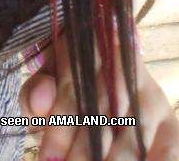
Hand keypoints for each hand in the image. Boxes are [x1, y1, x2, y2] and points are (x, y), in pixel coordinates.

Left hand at [18, 24, 178, 159]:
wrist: (104, 64)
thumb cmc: (70, 78)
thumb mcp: (48, 77)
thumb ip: (36, 90)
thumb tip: (39, 102)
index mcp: (89, 51)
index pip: (75, 93)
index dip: (59, 131)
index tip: (47, 159)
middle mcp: (125, 72)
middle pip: (104, 117)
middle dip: (83, 153)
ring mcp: (150, 98)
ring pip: (134, 137)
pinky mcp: (170, 124)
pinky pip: (170, 152)